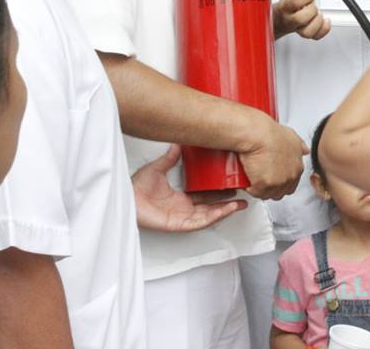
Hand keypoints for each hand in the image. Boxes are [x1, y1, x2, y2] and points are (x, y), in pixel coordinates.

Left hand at [131, 144, 247, 231]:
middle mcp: (182, 208)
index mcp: (179, 197)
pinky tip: (225, 210)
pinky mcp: (179, 224)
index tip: (229, 185)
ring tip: (239, 204)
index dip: (218, 192)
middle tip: (241, 195)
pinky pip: (201, 222)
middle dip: (227, 202)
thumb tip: (177, 145)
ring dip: (225, 210)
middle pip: (211, 207)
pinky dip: (214, 217)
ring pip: (210, 215)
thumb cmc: (136, 187)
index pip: (204, 196)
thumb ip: (170, 157)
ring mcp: (182, 217)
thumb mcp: (158, 167)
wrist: (127, 196)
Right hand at [237, 112, 308, 200]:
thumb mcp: (292, 136)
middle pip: (280, 192)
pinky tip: (247, 181)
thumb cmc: (271, 133)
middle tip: (261, 179)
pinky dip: (250, 189)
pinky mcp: (264, 185)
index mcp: (297, 167)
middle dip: (271, 188)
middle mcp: (290, 176)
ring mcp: (278, 182)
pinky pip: (256, 193)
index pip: (291, 184)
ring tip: (253, 180)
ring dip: (260, 190)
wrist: (258, 134)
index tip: (272, 178)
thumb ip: (300, 146)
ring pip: (268, 194)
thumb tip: (305, 150)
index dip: (280, 182)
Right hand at [272, 0, 331, 39]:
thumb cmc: (286, 6)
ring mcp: (299, 28)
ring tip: (319, 14)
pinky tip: (325, 21)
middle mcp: (291, 19)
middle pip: (299, 19)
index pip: (292, 3)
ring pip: (307, 32)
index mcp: (286, 6)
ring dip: (316, 22)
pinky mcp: (306, 34)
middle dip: (311, 10)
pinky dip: (323, 30)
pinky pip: (316, 37)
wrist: (280, 21)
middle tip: (314, 5)